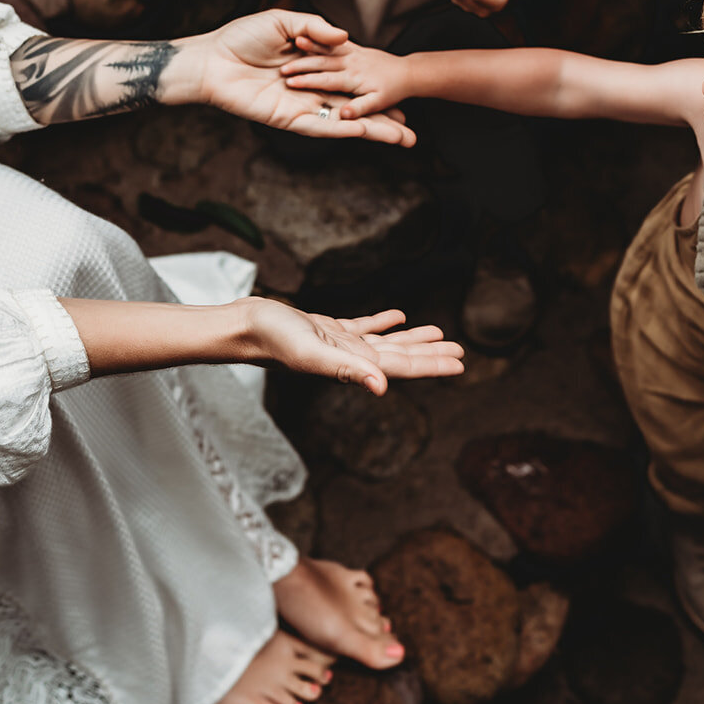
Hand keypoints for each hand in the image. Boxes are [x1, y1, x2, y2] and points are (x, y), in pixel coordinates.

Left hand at [187, 10, 416, 145]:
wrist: (211, 60)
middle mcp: (310, 91)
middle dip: (383, 123)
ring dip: (373, 132)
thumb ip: (315, 29)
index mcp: (312, 69)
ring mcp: (301, 107)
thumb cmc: (240, 38)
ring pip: (344, 122)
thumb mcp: (284, 22)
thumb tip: (345, 38)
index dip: (377, 94)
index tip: (404, 101)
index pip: (353, 83)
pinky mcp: (287, 119)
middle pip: (354, 109)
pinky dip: (344, 129)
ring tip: (402, 140)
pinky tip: (367, 132)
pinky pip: (321, 126)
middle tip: (412, 133)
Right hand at [244, 300, 463, 395]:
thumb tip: (383, 387)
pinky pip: (363, 326)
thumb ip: (347, 370)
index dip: (432, 365)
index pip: (401, 367)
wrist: (243, 326)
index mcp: (352, 364)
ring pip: (385, 343)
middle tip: (460, 351)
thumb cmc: (272, 339)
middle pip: (400, 357)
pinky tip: (398, 316)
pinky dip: (383, 322)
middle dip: (430, 354)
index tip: (459, 363)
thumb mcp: (312, 352)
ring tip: (438, 333)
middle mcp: (349, 357)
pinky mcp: (326, 329)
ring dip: (412, 340)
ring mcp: (339, 344)